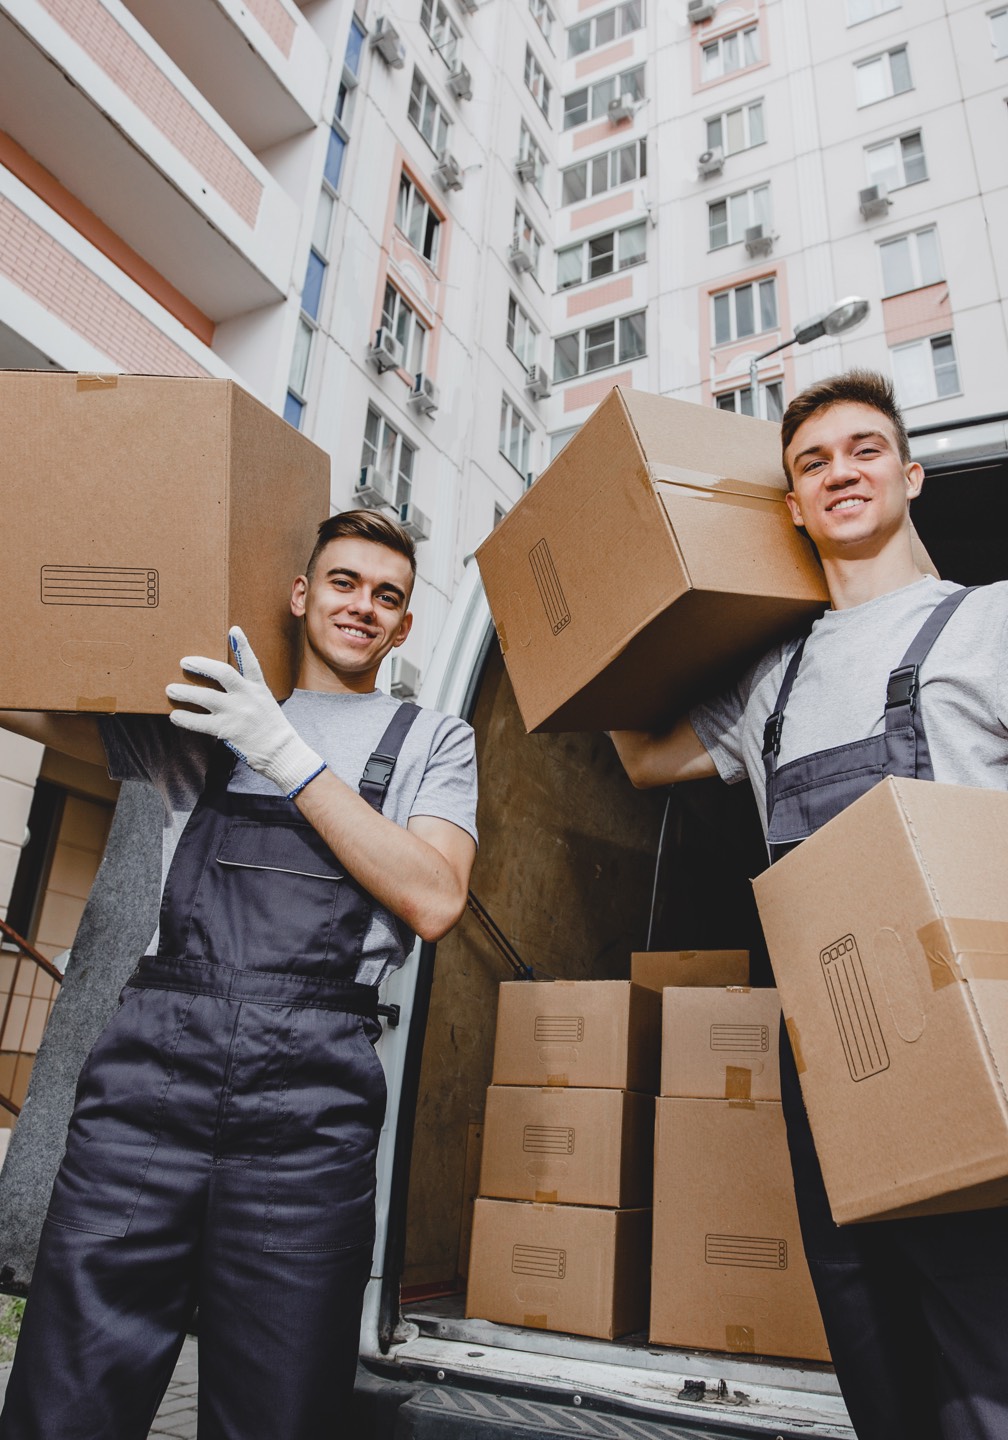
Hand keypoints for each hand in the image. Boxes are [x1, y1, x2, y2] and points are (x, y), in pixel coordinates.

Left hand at [166, 627, 324, 798]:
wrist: (282, 752)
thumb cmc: (271, 728)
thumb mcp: (265, 703)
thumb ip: (247, 692)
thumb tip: (224, 686)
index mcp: (259, 688)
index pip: (251, 663)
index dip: (242, 645)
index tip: (233, 630)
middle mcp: (248, 697)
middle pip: (223, 674)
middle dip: (202, 665)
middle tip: (184, 661)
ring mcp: (237, 713)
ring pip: (206, 698)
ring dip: (185, 692)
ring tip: (170, 689)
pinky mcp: (228, 730)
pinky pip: (201, 723)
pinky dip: (186, 719)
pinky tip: (175, 716)